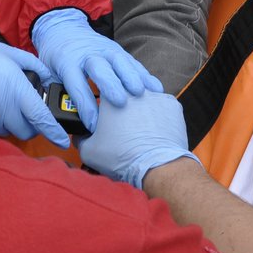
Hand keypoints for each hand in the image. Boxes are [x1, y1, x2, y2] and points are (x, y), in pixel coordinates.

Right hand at [0, 24, 70, 146]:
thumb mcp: (8, 52)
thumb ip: (33, 66)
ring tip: (3, 102)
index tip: (63, 140)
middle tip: (28, 113)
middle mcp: (1, 104)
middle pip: (24, 131)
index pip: (40, 117)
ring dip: (10, 122)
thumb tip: (48, 79)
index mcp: (15, 87)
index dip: (54, 132)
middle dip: (30, 126)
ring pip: (5, 130)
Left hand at [30, 8, 162, 131]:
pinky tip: (155, 89)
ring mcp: (105, 49)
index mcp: (67, 61)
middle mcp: (88, 53)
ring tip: (142, 94)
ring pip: (120, 62)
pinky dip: (144, 75)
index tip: (93, 125)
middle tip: (121, 103)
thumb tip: (63, 121)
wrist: (64, 29)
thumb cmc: (56, 58)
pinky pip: (133, 62)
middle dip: (111, 85)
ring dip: (132, 78)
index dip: (85, 105)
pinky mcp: (118, 50)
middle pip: (101, 68)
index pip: (76, 84)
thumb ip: (55, 93)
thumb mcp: (47, 73)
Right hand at [77, 90, 199, 188]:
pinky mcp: (172, 104)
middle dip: (122, 103)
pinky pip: (162, 104)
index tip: (102, 115)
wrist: (157, 166)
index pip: (100, 87)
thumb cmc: (122, 157)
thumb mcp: (89, 151)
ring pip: (145, 95)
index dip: (99, 102)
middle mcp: (133, 88)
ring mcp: (156, 94)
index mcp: (110, 95)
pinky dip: (158, 113)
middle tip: (121, 123)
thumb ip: (80, 138)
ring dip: (140, 106)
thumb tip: (79, 135)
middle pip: (124, 89)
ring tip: (139, 128)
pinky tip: (154, 128)